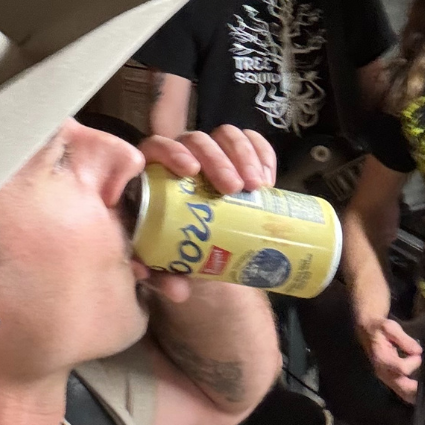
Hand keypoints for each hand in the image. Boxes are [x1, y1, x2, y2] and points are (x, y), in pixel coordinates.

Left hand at [136, 125, 277, 302]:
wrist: (202, 253)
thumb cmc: (172, 251)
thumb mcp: (163, 265)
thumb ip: (162, 276)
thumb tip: (177, 289)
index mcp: (154, 174)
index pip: (156, 146)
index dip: (171, 151)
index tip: (191, 171)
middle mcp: (182, 156)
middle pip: (197, 139)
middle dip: (218, 159)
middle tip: (234, 188)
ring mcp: (213, 154)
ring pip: (226, 136)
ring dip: (244, 155)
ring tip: (258, 187)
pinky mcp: (239, 157)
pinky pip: (252, 142)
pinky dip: (263, 153)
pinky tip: (269, 178)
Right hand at [357, 316, 424, 403]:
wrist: (367, 331)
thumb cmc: (379, 328)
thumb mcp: (390, 327)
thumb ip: (403, 339)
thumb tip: (418, 351)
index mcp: (382, 359)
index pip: (401, 368)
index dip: (414, 363)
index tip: (419, 353)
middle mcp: (383, 372)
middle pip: (403, 386)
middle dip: (421, 388)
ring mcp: (386, 377)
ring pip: (403, 393)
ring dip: (420, 395)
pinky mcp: (389, 379)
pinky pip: (402, 391)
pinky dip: (415, 394)